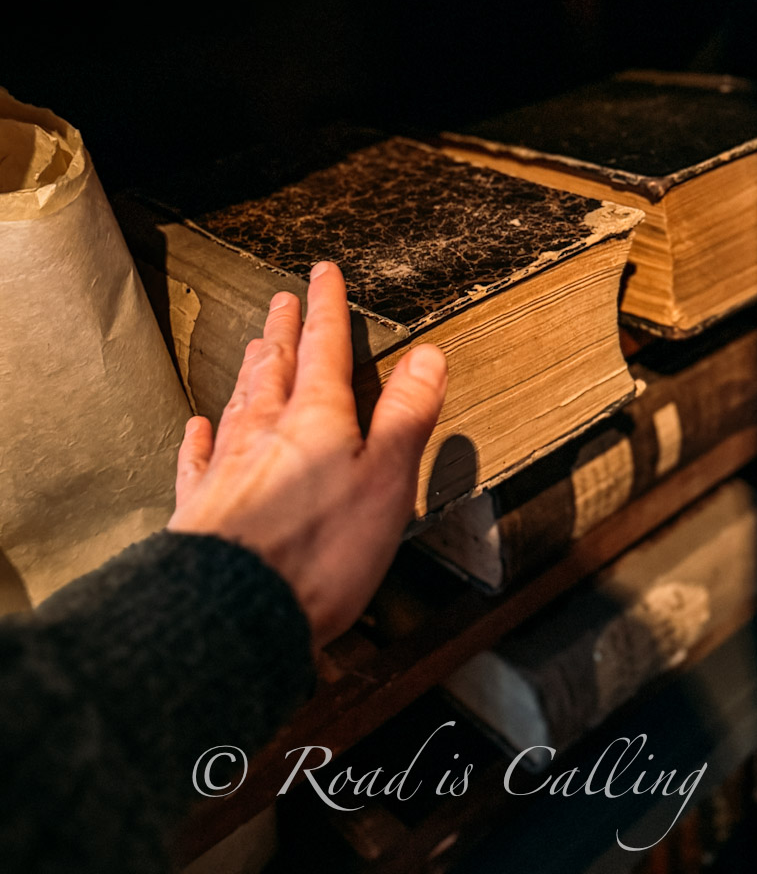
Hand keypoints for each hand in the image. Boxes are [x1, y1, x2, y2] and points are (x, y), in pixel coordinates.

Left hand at [167, 261, 446, 651]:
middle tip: (281, 299)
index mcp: (316, 419)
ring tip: (254, 348)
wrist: (234, 611)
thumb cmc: (316, 553)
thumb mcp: (386, 481)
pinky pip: (198, 456)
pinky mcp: (201, 506)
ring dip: (251, 370)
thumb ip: (405, 416)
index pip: (324, 348)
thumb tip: (427, 358)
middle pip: (276, 366)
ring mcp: (228, 467)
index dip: (326, 308)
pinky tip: (198, 425)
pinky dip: (201, 436)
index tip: (323, 276)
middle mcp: (266, 432)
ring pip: (240, 401)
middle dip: (283, 330)